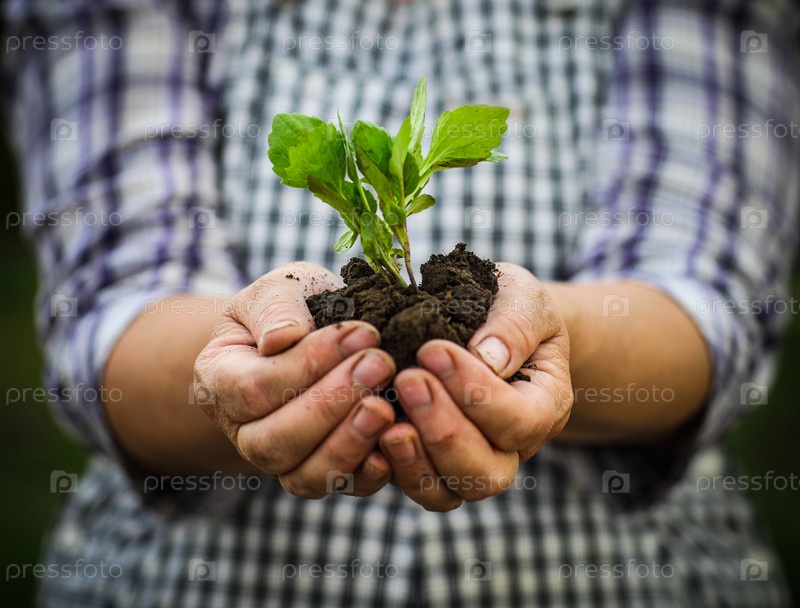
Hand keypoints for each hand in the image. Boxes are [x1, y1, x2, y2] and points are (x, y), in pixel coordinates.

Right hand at [194, 262, 397, 497]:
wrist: (312, 332)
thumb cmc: (294, 307)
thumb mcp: (280, 289)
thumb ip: (276, 308)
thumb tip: (284, 338)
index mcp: (218, 379)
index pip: (253, 388)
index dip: (307, 366)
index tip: (360, 333)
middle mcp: (242, 431)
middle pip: (274, 441)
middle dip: (331, 405)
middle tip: (380, 364)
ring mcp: (282, 460)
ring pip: (303, 476)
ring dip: (349, 443)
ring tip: (386, 406)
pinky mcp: (323, 473)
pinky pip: (340, 489)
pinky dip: (369, 473)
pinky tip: (395, 441)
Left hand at [379, 263, 572, 510]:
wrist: (487, 318)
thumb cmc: (507, 306)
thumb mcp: (522, 297)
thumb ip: (515, 324)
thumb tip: (488, 357)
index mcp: (545, 405)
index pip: (519, 420)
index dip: (475, 392)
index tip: (432, 350)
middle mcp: (512, 447)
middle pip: (487, 472)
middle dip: (444, 432)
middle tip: (407, 380)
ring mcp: (469, 462)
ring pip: (447, 492)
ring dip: (414, 459)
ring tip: (382, 414)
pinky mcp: (427, 463)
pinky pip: (411, 485)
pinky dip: (388, 467)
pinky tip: (366, 431)